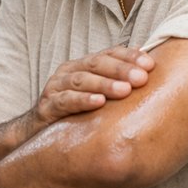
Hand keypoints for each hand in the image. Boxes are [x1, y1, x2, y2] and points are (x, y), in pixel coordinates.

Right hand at [34, 45, 153, 126]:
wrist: (37, 133)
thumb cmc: (74, 112)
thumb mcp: (96, 93)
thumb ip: (117, 78)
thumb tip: (146, 57)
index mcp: (82, 65)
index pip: (108, 54)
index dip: (129, 57)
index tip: (150, 65)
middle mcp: (68, 72)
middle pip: (96, 64)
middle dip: (121, 70)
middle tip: (142, 78)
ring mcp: (55, 88)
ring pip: (81, 80)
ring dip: (104, 84)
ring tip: (125, 90)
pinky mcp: (46, 107)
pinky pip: (65, 101)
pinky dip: (82, 100)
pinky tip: (98, 103)